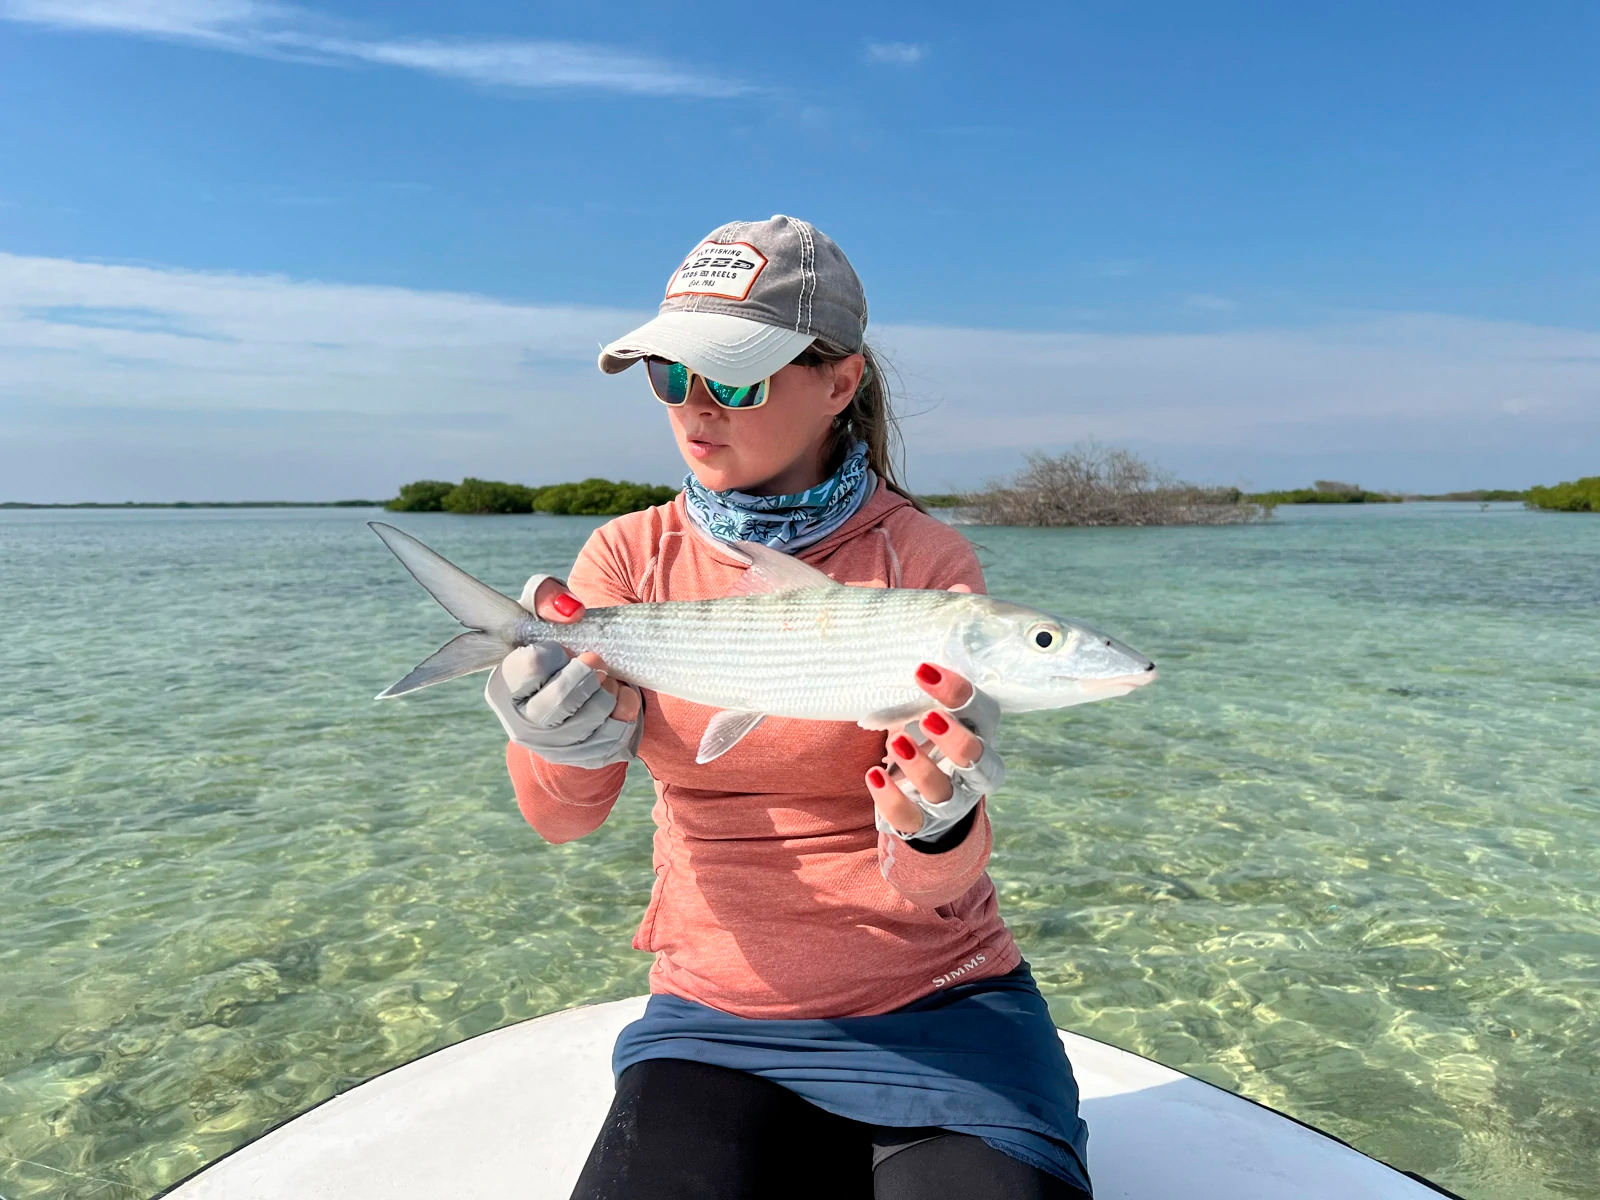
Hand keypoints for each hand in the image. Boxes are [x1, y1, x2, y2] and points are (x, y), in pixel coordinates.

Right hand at [483, 575, 641, 767]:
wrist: (577, 683)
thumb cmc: (556, 642)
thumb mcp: (544, 611)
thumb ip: (547, 597)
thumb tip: (571, 612)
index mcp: (503, 686)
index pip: (532, 665)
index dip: (556, 651)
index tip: (562, 649)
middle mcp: (520, 723)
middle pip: (561, 698)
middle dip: (587, 673)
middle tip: (592, 660)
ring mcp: (551, 747)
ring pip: (591, 718)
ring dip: (608, 691)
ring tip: (604, 679)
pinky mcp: (583, 757)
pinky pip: (614, 738)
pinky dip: (626, 711)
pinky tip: (619, 697)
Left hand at [864, 661, 1004, 842]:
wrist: (920, 797)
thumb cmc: (922, 737)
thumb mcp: (924, 711)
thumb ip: (917, 693)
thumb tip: (885, 655)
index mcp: (978, 734)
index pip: (982, 712)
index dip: (959, 692)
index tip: (922, 671)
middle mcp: (972, 771)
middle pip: (979, 760)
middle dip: (957, 740)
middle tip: (928, 717)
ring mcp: (949, 801)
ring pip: (944, 793)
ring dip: (922, 767)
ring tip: (895, 743)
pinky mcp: (923, 823)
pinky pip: (911, 818)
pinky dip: (892, 799)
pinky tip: (874, 775)